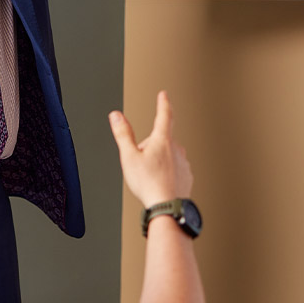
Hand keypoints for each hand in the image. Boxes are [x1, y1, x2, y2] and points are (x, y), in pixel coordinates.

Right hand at [109, 91, 193, 208]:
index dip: (163, 103)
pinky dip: (166, 173)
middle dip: (149, 147)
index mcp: (162, 140)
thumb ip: (123, 134)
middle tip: (140, 163)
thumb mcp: (129, 157)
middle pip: (160, 140)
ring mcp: (184, 162)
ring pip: (167, 155)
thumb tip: (116, 116)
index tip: (163, 95)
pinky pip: (174, 169)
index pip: (164, 115)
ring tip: (149, 176)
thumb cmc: (148, 184)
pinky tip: (159, 183)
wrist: (167, 207)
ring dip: (158, 160)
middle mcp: (176, 149)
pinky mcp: (187, 176)